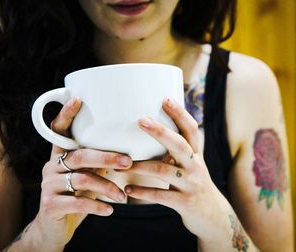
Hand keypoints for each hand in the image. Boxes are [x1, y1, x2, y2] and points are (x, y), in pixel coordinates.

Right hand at [28, 97, 131, 250]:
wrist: (54, 228)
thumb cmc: (76, 196)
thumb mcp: (87, 178)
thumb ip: (99, 165)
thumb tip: (134, 154)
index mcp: (61, 155)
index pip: (59, 130)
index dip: (66, 114)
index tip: (78, 99)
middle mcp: (51, 166)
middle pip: (80, 155)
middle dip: (106, 157)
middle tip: (128, 162)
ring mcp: (49, 185)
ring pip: (82, 179)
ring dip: (107, 187)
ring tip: (122, 196)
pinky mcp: (50, 205)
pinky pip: (77, 202)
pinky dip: (97, 206)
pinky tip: (110, 210)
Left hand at [121, 97, 230, 238]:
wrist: (213, 216)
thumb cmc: (193, 184)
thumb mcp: (190, 165)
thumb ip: (175, 151)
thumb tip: (150, 130)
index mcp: (195, 154)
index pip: (191, 129)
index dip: (180, 114)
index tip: (165, 98)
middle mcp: (195, 166)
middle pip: (180, 144)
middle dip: (161, 131)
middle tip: (141, 120)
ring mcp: (191, 184)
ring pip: (165, 171)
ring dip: (141, 167)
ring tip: (122, 165)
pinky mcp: (185, 203)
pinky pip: (161, 196)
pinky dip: (143, 192)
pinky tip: (128, 190)